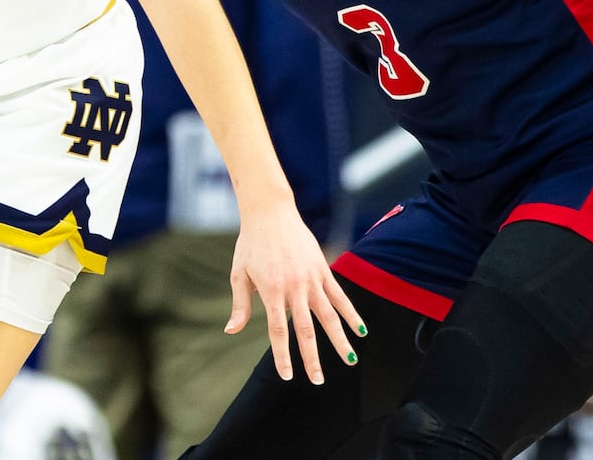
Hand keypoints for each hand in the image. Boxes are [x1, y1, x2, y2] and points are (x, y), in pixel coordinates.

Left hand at [228, 198, 367, 383]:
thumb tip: (231, 331)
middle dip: (313, 358)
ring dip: (339, 340)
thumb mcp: (239, 274)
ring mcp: (311, 278)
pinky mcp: (323, 269)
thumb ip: (240, 305)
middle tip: (319, 381)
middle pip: (306, 329)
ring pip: (329, 316)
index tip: (287, 376)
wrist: (270, 212)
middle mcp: (294, 287)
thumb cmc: (251, 244)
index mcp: (271, 291)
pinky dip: (351, 313)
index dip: (283, 355)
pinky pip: (340, 295)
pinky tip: (360, 330)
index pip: (278, 331)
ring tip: (349, 360)